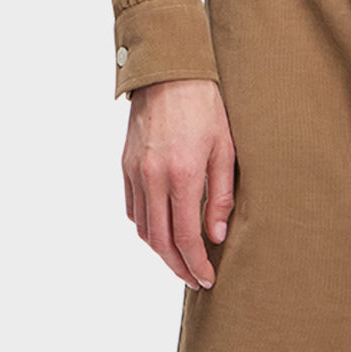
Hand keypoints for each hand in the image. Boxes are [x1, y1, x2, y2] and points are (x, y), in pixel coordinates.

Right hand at [122, 78, 235, 290]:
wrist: (169, 73)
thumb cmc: (204, 105)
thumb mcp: (224, 147)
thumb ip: (220, 195)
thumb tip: (216, 236)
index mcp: (181, 174)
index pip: (185, 237)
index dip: (195, 264)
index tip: (207, 278)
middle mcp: (153, 178)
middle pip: (160, 241)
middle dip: (177, 266)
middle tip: (193, 278)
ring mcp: (135, 172)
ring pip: (143, 229)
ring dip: (160, 250)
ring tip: (180, 258)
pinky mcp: (125, 165)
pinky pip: (133, 209)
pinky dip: (146, 226)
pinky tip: (161, 229)